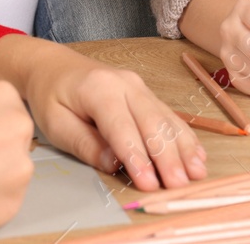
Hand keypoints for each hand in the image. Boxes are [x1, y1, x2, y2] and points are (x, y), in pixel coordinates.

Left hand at [0, 35, 206, 191]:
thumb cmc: (51, 95)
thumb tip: (113, 164)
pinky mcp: (146, 94)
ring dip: (183, 148)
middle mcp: (125, 84)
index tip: (148, 183)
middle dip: (167, 156)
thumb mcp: (55, 122)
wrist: (53, 65)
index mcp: (99, 89)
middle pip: (152, 122)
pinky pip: (169, 115)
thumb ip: (84, 143)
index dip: (137, 157)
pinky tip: (197, 155)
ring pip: (166, 119)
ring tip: (196, 173)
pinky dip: (185, 137)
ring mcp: (139, 86)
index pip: (122, 127)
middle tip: (178, 184)